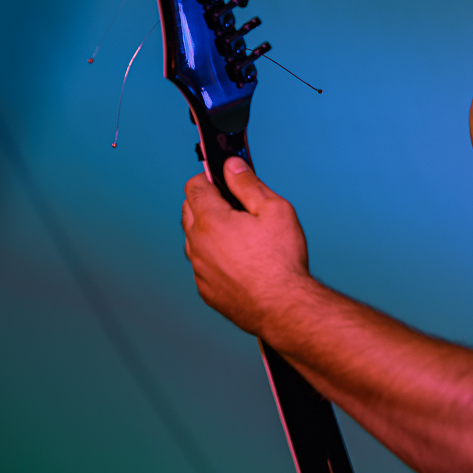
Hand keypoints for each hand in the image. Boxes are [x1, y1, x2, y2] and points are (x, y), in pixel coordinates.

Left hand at [182, 156, 308, 336]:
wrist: (283, 307)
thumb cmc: (281, 260)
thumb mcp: (274, 210)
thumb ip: (248, 184)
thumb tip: (232, 165)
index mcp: (210, 220)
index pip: (194, 186)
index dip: (210, 177)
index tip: (225, 180)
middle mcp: (197, 244)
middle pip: (189, 210)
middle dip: (207, 201)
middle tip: (237, 206)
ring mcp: (200, 270)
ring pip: (194, 239)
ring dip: (209, 231)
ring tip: (241, 235)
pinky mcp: (207, 290)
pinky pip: (203, 265)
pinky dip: (214, 257)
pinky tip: (240, 261)